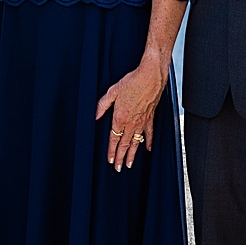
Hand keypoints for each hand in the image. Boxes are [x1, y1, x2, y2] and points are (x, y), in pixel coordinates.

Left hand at [94, 51, 168, 171]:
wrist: (150, 76)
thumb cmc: (132, 81)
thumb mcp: (112, 92)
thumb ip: (102, 105)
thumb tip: (94, 116)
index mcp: (120, 117)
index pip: (114, 138)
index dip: (111, 150)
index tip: (109, 160)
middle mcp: (132, 122)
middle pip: (125, 144)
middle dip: (120, 157)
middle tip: (118, 168)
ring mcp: (142, 121)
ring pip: (136, 142)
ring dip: (132, 154)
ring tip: (129, 164)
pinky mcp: (150, 117)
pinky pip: (150, 133)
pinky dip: (149, 142)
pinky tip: (148, 150)